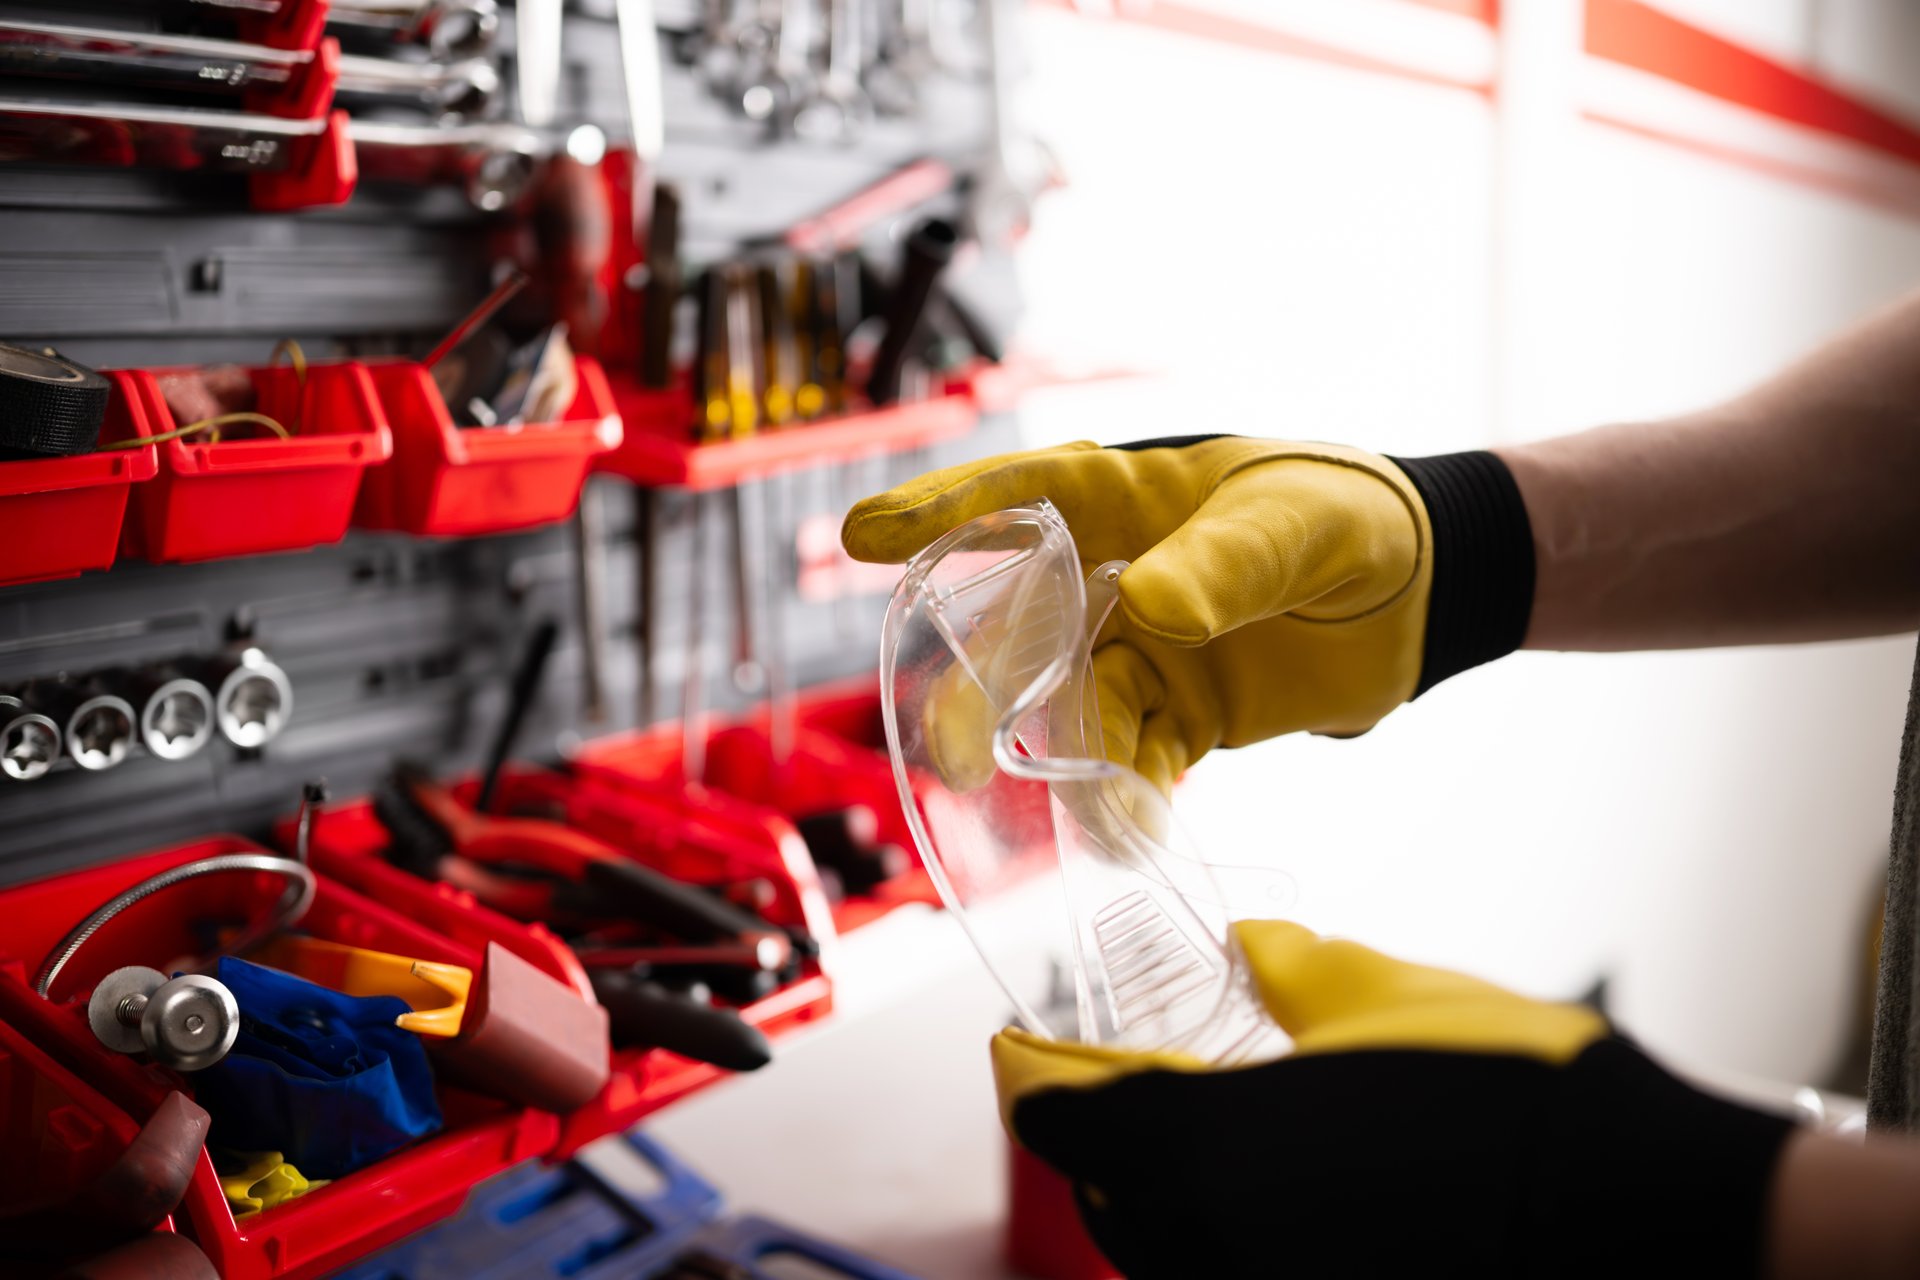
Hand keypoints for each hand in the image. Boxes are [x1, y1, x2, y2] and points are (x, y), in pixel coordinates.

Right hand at [843, 436, 1434, 793]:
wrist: (1429, 595)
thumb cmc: (1357, 519)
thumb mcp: (1296, 528)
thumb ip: (1226, 565)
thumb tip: (1149, 609)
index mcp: (1131, 499)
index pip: (1021, 497)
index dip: (939, 516)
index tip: (861, 539)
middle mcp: (1118, 574)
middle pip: (1026, 629)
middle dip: (984, 689)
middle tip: (956, 750)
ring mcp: (1144, 646)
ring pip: (1074, 707)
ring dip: (1070, 762)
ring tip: (1088, 818)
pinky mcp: (1180, 710)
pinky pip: (1134, 756)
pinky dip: (1128, 795)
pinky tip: (1131, 831)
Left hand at [994, 921, 1794, 1277]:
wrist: (1649, 1213)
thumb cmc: (1517, 1094)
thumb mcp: (1386, 995)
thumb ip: (1288, 970)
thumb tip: (1247, 945)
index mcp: (1209, 1152)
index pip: (1063, 1122)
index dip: (1041, 1079)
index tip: (1033, 1054)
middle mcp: (1218, 1250)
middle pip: (1108, 1205)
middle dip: (1105, 1147)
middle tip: (1131, 1093)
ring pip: (1167, 1260)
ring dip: (1164, 1206)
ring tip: (1211, 1148)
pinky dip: (1229, 1248)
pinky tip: (1283, 1208)